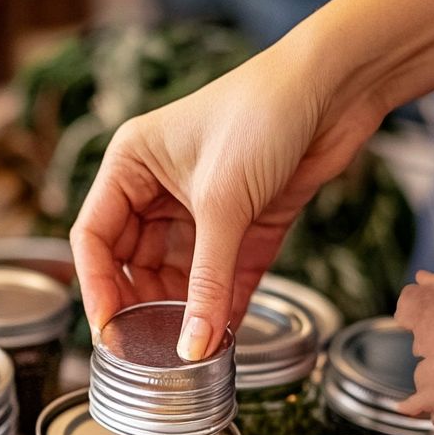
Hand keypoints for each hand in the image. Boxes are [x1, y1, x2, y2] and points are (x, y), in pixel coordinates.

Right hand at [69, 0, 433, 360]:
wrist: (339, 86)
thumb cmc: (265, 113)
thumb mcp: (223, 204)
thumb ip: (206, 282)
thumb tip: (191, 347)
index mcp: (131, 165)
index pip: (94, 236)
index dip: (97, 286)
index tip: (109, 330)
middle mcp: (158, 187)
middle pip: (133, 261)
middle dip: (144, 303)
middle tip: (152, 346)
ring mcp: (202, 207)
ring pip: (179, 274)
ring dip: (187, 309)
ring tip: (195, 348)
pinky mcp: (244, 222)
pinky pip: (223, 275)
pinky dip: (224, 304)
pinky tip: (226, 335)